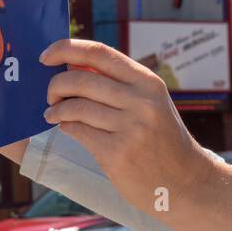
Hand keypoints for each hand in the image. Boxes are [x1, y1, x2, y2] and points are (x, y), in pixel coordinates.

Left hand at [38, 39, 215, 214]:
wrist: (185, 181)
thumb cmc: (161, 139)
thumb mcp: (150, 103)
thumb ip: (118, 84)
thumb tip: (70, 65)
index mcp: (148, 82)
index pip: (100, 53)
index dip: (66, 49)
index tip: (46, 56)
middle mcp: (141, 102)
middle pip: (81, 80)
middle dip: (56, 85)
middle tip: (50, 95)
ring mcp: (131, 128)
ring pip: (76, 107)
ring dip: (56, 110)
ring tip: (53, 114)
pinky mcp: (117, 153)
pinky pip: (78, 131)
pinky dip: (66, 127)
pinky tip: (66, 128)